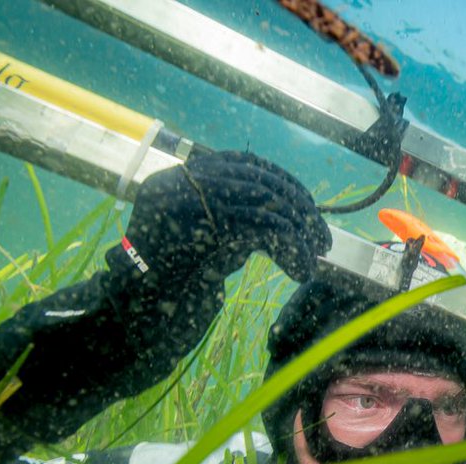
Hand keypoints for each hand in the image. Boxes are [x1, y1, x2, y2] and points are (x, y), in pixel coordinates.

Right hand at [107, 151, 331, 286]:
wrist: (142, 298)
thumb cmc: (177, 270)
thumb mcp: (211, 232)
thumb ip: (239, 212)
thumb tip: (290, 212)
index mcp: (190, 173)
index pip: (248, 163)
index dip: (285, 182)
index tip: (309, 205)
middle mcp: (191, 179)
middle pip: (264, 183)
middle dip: (302, 211)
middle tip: (323, 239)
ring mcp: (198, 201)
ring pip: (269, 207)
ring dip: (301, 234)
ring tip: (314, 259)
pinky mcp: (209, 227)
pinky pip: (266, 232)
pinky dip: (291, 251)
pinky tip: (300, 270)